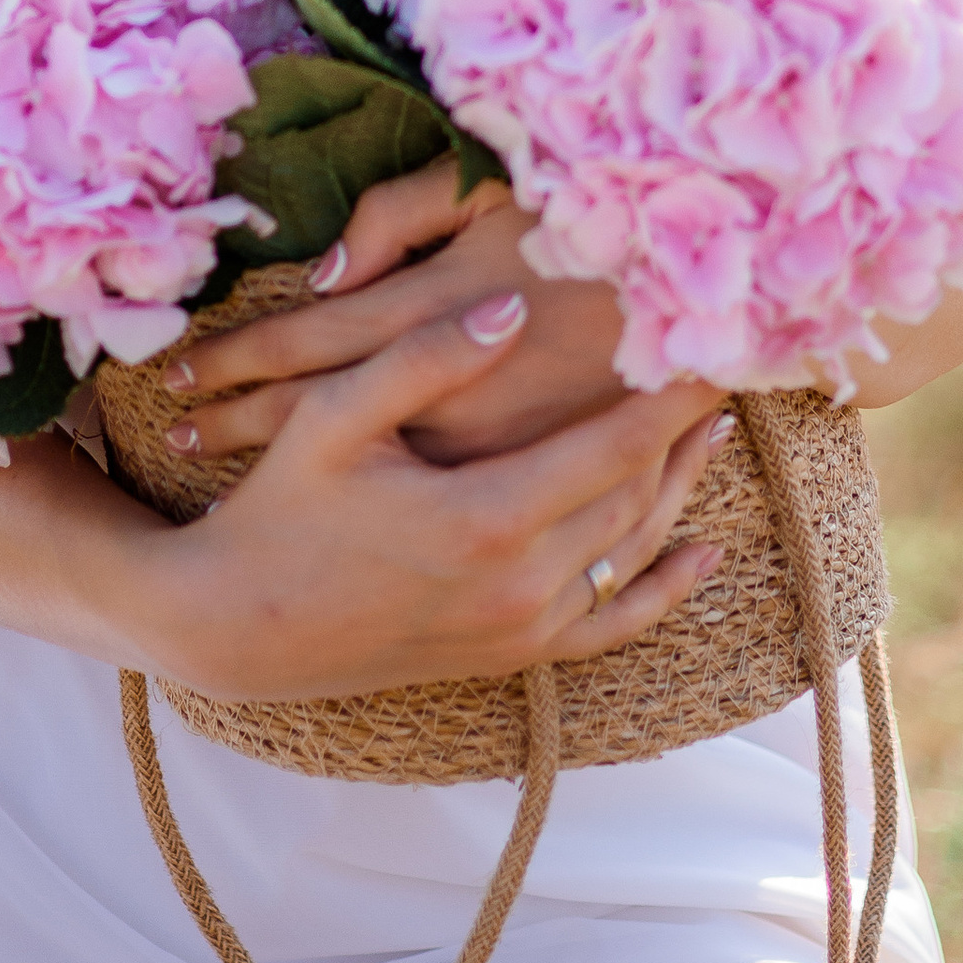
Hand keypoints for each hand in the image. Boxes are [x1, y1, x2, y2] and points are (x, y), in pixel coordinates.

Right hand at [144, 291, 731, 701]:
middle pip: (638, 491)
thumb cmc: (282, 507)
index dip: (672, 389)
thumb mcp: (334, 416)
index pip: (615, 443)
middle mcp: (521, 583)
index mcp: (485, 517)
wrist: (241, 627)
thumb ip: (425, 358)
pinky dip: (665, 588)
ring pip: (634, 550)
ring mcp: (522, 627)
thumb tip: (511, 307)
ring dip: (682, 485)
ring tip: (714, 423)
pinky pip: (613, 624)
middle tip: (721, 359)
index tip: (713, 336)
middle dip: (683, 425)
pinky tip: (702, 553)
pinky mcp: (514, 655)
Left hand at [163, 160, 653, 465]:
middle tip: (179, 436)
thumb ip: (395, 222)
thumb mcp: (480, 185)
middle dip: (242, 425)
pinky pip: (433, 500)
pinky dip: (378, 501)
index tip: (174, 375)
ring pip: (370, 470)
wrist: (697, 265)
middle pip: (320, 416)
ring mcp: (501, 456)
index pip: (304, 343)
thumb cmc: (583, 206)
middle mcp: (455, 401)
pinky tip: (355, 517)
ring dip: (294, 471)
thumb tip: (325, 280)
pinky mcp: (545, 487)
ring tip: (230, 475)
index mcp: (435, 316)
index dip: (234, 360)